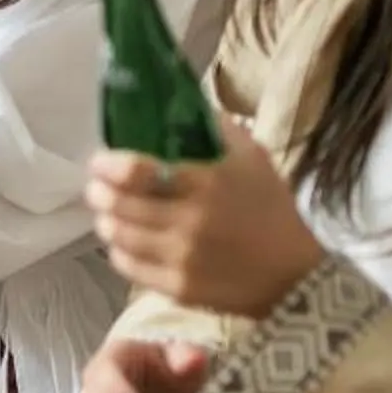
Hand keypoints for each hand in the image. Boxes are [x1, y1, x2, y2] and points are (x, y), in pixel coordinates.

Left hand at [87, 126, 323, 318]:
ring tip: (108, 212)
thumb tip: (180, 104)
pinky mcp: (178, 288)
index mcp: (206, 183)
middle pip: (119, 205)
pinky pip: (129, 267)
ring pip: (118, 237)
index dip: (107, 165)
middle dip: (98, 192)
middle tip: (97, 186)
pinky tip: (124, 242)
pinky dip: (119, 251)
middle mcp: (189, 221)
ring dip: (105, 220)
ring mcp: (181, 258)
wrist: (294, 272)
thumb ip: (216, 129)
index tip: (100, 161)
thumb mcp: (252, 157)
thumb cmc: (270, 207)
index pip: (136, 172)